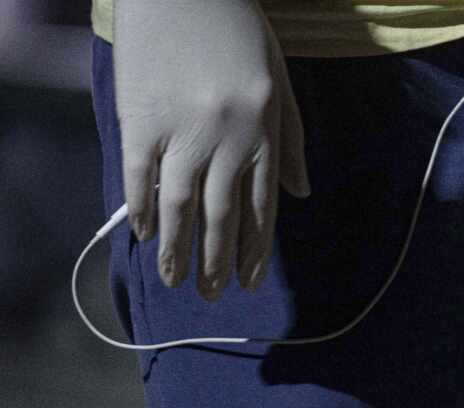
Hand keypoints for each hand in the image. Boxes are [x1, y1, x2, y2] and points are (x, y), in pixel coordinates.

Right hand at [113, 0, 309, 298]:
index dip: (254, 251)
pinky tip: (144, 234)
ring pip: (180, 205)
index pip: (261, 208)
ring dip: (177, 249)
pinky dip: (141, 207)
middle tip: (211, 296)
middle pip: (220, 216)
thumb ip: (288, 141)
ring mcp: (182, 129)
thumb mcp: (279, 83)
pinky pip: (140, 175)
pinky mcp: (141, 117)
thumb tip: (300, 194)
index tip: (249, 282)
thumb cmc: (237, 31)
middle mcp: (227, 138)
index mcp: (263, 133)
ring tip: (176, 280)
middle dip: (217, 262)